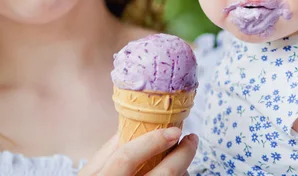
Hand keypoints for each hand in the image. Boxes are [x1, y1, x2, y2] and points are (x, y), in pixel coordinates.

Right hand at [78, 127, 197, 175]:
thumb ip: (107, 153)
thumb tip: (128, 127)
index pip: (126, 158)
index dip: (152, 141)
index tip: (173, 130)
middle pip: (164, 174)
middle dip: (183, 154)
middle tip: (191, 139)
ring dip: (182, 169)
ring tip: (180, 158)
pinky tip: (177, 174)